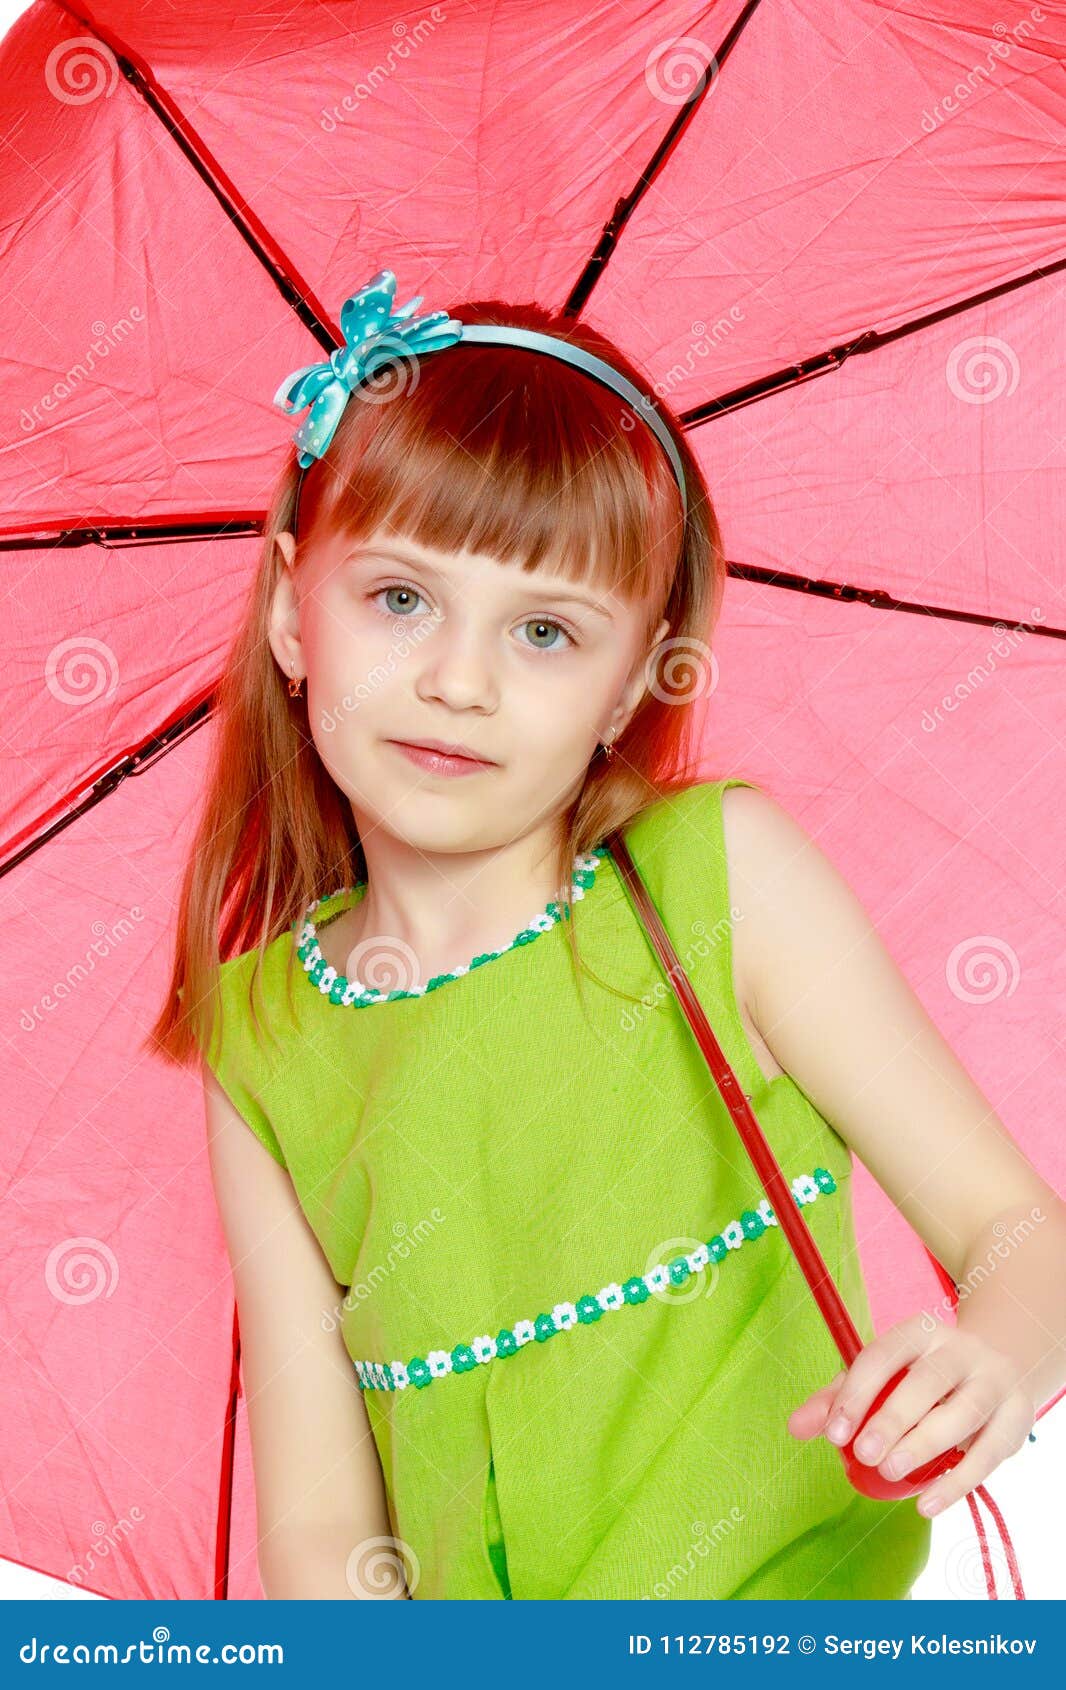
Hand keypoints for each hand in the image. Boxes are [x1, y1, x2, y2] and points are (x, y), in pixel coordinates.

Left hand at [786, 1313, 1035, 1514]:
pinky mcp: (1017, 1417)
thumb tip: (795, 1428)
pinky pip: (990, 1453)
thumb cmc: (923, 1375)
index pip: (884, 1355)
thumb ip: (838, 1399)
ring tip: (890, 1472)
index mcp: (919, 1332)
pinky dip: (958, 1482)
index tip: (834, 1434)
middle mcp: (959, 1350)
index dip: (857, 1393)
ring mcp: (993, 1381)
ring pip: (964, 1413)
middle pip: (928, 1381)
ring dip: (925, 1445)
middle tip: (865, 1454)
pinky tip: (927, 1505)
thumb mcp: (882, 1375)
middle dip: (893, 1418)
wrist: (1000, 1362)